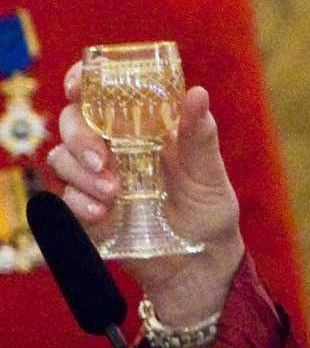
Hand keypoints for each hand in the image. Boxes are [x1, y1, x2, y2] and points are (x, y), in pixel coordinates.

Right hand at [52, 66, 245, 321]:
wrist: (202, 264)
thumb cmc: (209, 211)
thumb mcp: (209, 174)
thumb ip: (200, 137)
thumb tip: (197, 93)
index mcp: (143, 129)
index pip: (102, 95)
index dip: (83, 82)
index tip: (78, 86)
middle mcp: (114, 149)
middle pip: (73, 122)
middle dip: (79, 135)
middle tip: (102, 158)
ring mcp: (98, 180)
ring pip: (62, 158)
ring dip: (80, 172)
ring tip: (113, 192)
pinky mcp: (89, 212)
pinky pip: (65, 199)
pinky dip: (78, 202)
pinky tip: (103, 212)